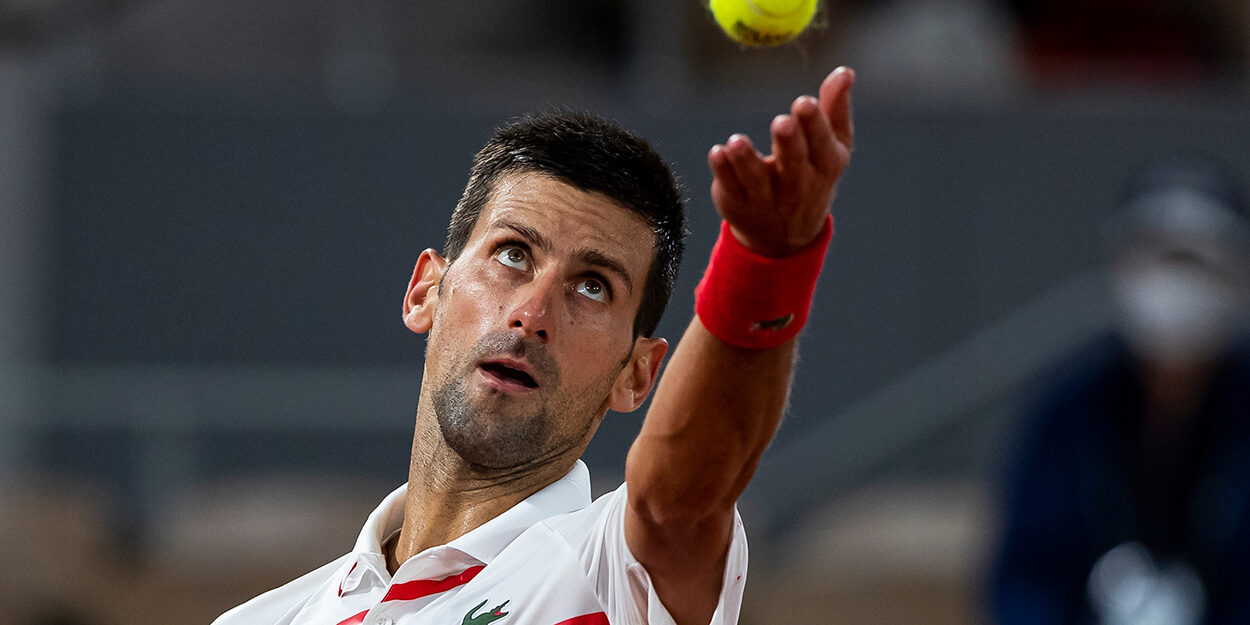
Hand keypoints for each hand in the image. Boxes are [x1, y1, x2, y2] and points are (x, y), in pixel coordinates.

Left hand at [707, 66, 854, 256]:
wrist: (785, 235)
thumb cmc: (812, 174)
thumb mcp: (831, 145)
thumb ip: (835, 108)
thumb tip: (845, 71)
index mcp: (824, 167)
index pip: (821, 145)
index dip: (813, 125)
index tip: (804, 102)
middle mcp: (797, 186)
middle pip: (793, 164)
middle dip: (788, 142)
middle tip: (781, 122)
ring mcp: (766, 198)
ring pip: (756, 180)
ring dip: (746, 160)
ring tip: (737, 141)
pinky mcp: (738, 204)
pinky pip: (730, 187)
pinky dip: (722, 171)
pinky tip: (717, 152)